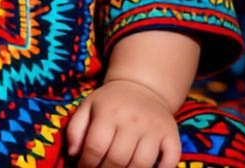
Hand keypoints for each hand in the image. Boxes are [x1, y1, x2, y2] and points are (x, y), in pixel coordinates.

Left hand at [66, 79, 180, 167]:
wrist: (143, 86)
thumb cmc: (110, 102)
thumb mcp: (87, 107)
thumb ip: (75, 129)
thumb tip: (73, 153)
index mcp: (109, 112)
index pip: (95, 148)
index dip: (86, 165)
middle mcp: (132, 120)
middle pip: (117, 159)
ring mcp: (154, 128)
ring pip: (141, 164)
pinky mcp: (171, 134)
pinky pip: (171, 159)